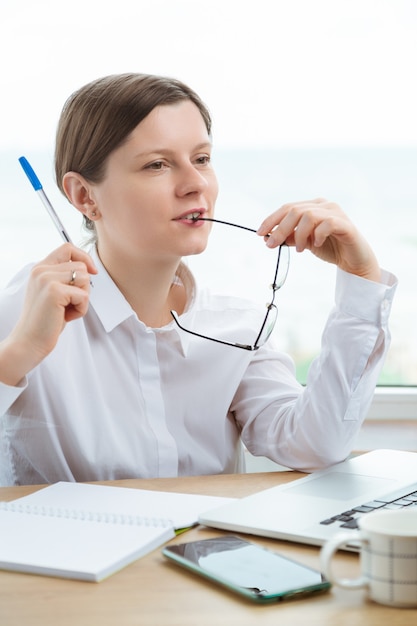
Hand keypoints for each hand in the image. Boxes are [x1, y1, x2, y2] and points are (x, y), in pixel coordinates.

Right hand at [0, 244, 97, 384]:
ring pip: (84, 279)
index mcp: (40, 268)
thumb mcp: (54, 293)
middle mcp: (42, 270)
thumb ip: (65, 278)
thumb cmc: (45, 321)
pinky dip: (81, 309)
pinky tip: (65, 317)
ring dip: (82, 299)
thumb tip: (90, 268)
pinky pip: (84, 295)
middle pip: (81, 266)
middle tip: (69, 304)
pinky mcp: (54, 291)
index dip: (84, 257)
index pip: (67, 248)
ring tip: (66, 310)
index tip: (93, 271)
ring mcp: (47, 279)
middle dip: (83, 288)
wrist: (29, 341)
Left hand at [257, 198, 380, 281]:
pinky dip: (317, 235)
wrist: (353, 261)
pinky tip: (316, 245)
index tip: (259, 233)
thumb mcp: (303, 243)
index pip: (288, 208)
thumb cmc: (329, 248)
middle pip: (295, 211)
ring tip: (299, 249)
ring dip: (299, 234)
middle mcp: (324, 205)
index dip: (272, 219)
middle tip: (271, 245)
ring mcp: (336, 213)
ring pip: (309, 216)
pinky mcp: (346, 225)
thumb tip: (269, 237)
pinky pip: (328, 224)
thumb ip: (289, 237)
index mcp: (313, 206)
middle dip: (280, 229)